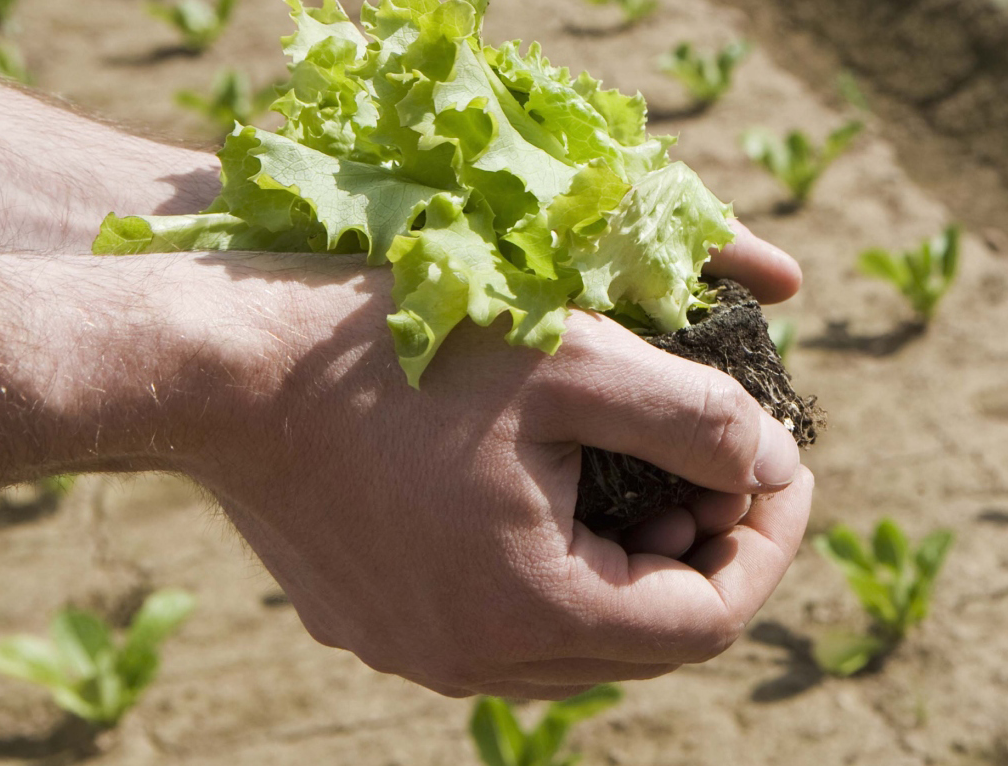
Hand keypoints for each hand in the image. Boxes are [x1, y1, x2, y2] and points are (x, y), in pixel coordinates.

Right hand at [187, 227, 811, 698]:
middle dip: (713, 550)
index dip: (772, 539)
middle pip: (650, 642)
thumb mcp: (581, 359)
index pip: (709, 620)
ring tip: (659, 471)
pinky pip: (508, 618)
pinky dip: (567, 564)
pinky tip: (567, 482)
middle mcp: (472, 658)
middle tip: (731, 462)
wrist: (220, 364)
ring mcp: (415, 649)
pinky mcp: (377, 618)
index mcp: (531, 609)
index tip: (787, 459)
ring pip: (581, 636)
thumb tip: (776, 463)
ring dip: (642, 561)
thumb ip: (701, 419)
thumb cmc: (404, 348)